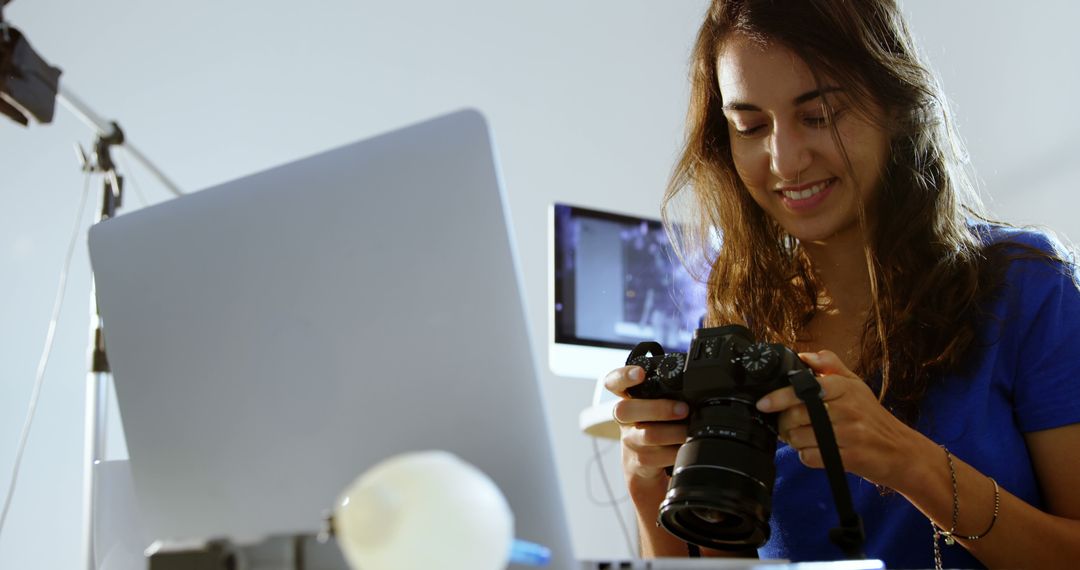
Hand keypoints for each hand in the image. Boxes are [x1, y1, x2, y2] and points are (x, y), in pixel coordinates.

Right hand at [604, 365, 689, 481]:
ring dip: (674, 432)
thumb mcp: (659, 410)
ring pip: (648, 435)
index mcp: (629, 400)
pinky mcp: (639, 463)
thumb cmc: (657, 430)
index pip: (615, 383)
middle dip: (658, 408)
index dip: (624, 376)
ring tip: (690, 431)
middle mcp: (625, 420)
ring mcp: (630, 442)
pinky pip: (659, 457)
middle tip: (683, 409)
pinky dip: (677, 452)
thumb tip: (698, 385)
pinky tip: (686, 448)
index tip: (639, 373)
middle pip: (625, 410)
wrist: (645, 470)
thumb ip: (669, 397)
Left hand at [755, 350, 930, 488]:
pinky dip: (806, 456)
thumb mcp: (856, 386)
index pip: (805, 388)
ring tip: (802, 438)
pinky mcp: (849, 458)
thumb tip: (803, 356)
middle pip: (796, 415)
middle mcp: (847, 409)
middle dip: (783, 423)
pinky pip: (811, 458)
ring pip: (800, 437)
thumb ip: (830, 367)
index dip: (780, 396)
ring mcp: (849, 434)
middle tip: (785, 425)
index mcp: (845, 388)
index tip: (764, 403)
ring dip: (793, 441)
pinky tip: (815, 452)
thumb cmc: (874, 418)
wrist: (902, 452)